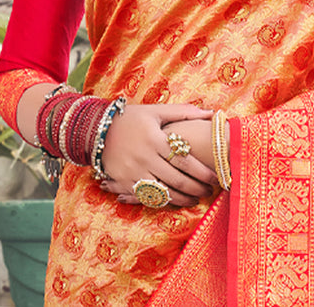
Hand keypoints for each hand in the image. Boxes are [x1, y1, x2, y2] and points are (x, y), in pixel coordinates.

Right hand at [100, 103, 217, 206]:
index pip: (184, 160)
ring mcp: (134, 173)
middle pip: (177, 179)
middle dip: (197, 187)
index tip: (215, 177)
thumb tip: (211, 113)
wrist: (97, 130)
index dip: (201, 171)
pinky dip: (163, 201)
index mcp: (155, 140)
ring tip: (197, 198)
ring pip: (164, 192)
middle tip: (210, 190)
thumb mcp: (156, 111)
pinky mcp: (124, 183)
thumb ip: (183, 112)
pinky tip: (175, 201)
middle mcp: (145, 158)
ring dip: (183, 199)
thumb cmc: (131, 118)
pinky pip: (148, 197)